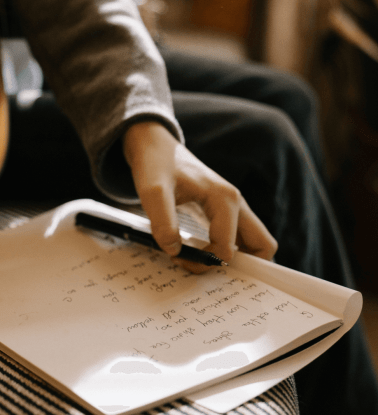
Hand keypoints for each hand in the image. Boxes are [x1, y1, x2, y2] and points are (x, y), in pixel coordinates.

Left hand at [122, 121, 277, 272]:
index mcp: (225, 198)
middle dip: (238, 267)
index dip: (204, 261)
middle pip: (263, 245)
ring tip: (200, 261)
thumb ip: (162, 221)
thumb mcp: (152, 190)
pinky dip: (226, 251)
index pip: (228, 248)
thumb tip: (175, 250)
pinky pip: (239, 238)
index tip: (179, 257)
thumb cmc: (156, 164)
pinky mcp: (225, 211)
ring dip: (233, 260)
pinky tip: (200, 253)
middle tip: (204, 268)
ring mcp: (234, 207)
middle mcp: (236, 203)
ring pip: (253, 243)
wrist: (155, 145)